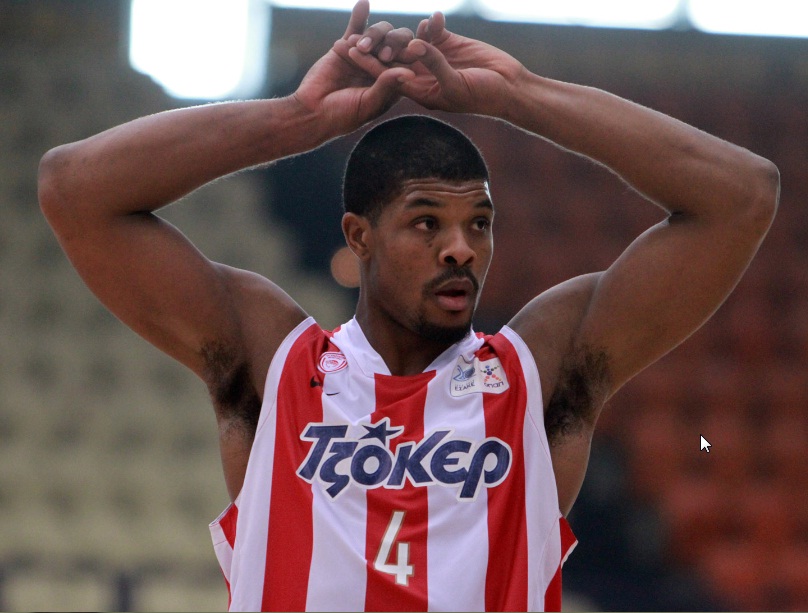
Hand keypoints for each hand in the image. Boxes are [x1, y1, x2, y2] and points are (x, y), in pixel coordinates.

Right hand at [293, 1, 414, 136]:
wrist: (313, 111)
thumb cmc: (344, 115)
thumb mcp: (369, 104)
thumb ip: (387, 86)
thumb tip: (411, 73)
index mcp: (392, 83)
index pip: (408, 63)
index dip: (414, 54)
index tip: (418, 50)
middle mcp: (381, 66)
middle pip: (395, 45)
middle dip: (392, 45)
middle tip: (383, 55)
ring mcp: (364, 55)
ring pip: (376, 35)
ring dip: (371, 38)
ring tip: (359, 48)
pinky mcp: (346, 47)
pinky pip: (355, 28)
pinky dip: (359, 16)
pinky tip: (363, 4)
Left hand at [348, 12, 525, 116]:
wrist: (509, 87)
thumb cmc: (483, 95)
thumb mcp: (456, 85)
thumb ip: (434, 66)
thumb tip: (414, 47)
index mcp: (419, 89)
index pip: (386, 75)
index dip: (366, 63)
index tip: (347, 51)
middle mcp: (422, 72)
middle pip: (393, 56)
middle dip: (375, 45)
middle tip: (357, 35)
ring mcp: (434, 57)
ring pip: (409, 40)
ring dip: (400, 33)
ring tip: (390, 29)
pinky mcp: (448, 42)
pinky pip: (431, 29)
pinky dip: (429, 24)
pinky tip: (433, 20)